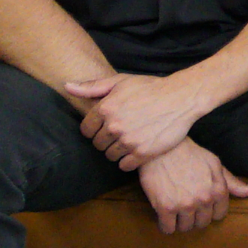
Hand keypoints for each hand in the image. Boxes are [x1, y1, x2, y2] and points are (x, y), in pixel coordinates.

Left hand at [66, 71, 200, 169]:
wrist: (180, 98)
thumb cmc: (150, 88)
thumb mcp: (121, 81)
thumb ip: (92, 87)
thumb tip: (66, 86)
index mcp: (105, 108)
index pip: (86, 130)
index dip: (95, 129)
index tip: (105, 126)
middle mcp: (114, 126)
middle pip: (98, 144)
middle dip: (106, 140)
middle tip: (120, 133)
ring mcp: (128, 141)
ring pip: (110, 156)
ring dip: (117, 151)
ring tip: (129, 140)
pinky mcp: (142, 153)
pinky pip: (124, 165)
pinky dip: (129, 160)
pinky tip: (137, 149)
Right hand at [137, 138, 247, 233]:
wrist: (163, 148)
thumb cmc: (190, 155)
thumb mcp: (215, 164)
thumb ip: (233, 183)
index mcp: (218, 190)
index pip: (219, 215)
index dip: (209, 210)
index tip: (201, 203)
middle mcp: (204, 200)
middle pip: (202, 223)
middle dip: (195, 216)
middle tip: (186, 203)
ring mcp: (185, 205)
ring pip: (185, 227)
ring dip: (180, 221)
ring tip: (175, 206)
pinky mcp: (166, 208)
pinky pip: (168, 229)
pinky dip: (166, 225)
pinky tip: (165, 214)